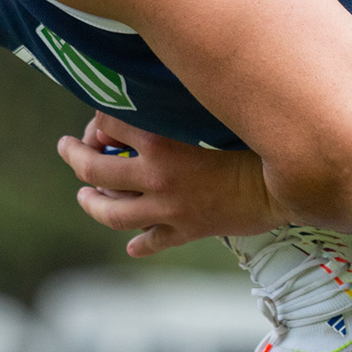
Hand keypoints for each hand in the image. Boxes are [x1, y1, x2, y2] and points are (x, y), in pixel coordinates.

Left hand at [57, 113, 285, 256]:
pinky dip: (139, 243)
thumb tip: (144, 107)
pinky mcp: (186, 231)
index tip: (98, 121)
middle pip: (95, 170)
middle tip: (68, 148)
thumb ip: (174, 109)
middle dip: (75, 156)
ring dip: (92, 203)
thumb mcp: (207, 116)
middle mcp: (157, 178)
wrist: (284, 184)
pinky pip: (152, 241)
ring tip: (85, 197)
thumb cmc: (251, 141)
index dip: (97, 121)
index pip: (108, 126)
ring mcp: (168, 209)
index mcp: (160, 144)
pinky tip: (133, 244)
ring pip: (111, 212)